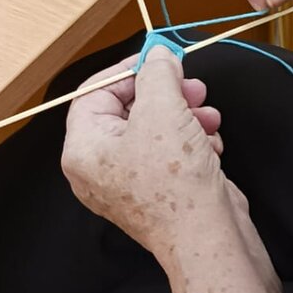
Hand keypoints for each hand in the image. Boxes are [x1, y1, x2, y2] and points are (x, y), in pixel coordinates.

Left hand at [62, 47, 232, 259]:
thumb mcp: (163, 110)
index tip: (158, 58)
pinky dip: (191, 140)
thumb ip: (157, 74)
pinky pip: (168, 152)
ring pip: (153, 129)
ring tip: (209, 117)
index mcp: (82, 149)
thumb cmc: (175, 182)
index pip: (93, 93)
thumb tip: (158, 56)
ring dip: (185, 115)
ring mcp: (128, 182)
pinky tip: (210, 144)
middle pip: (126, 110)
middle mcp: (98, 168)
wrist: (207, 237)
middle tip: (193, 86)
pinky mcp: (157, 191)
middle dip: (165, 93)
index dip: (128, 70)